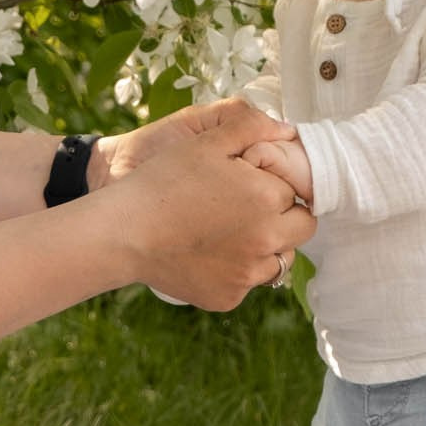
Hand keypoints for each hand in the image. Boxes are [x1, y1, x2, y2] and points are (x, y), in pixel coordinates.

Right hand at [97, 112, 313, 310]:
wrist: (124, 233)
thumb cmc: (163, 182)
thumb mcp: (206, 142)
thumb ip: (251, 127)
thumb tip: (287, 130)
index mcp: (269, 199)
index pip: (297, 192)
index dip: (274, 184)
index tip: (249, 184)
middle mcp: (267, 241)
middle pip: (301, 229)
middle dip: (282, 216)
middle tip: (247, 208)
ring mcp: (247, 275)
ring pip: (277, 259)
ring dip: (263, 245)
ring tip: (227, 232)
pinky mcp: (228, 298)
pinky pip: (245, 283)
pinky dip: (234, 271)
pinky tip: (206, 255)